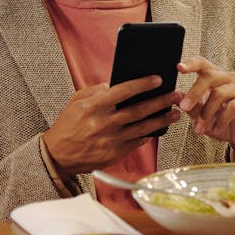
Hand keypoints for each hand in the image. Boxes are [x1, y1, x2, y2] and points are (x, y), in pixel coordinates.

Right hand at [42, 76, 182, 177]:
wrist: (58, 155)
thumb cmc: (68, 125)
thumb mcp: (76, 101)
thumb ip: (96, 91)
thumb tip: (114, 84)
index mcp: (94, 107)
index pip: (123, 91)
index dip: (142, 84)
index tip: (158, 79)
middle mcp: (104, 123)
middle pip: (139, 110)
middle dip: (160, 101)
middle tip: (176, 94)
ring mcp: (111, 140)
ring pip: (143, 128)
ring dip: (162, 120)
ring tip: (175, 113)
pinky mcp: (115, 154)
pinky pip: (137, 142)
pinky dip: (149, 134)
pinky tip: (159, 128)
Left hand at [177, 57, 234, 155]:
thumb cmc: (222, 123)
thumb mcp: (201, 117)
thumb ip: (191, 107)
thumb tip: (175, 96)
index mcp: (215, 77)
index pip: (203, 64)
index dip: (191, 64)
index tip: (179, 68)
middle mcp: (228, 78)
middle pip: (210, 76)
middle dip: (195, 92)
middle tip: (184, 107)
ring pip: (219, 93)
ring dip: (207, 113)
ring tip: (200, 127)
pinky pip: (233, 106)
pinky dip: (221, 120)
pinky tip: (216, 128)